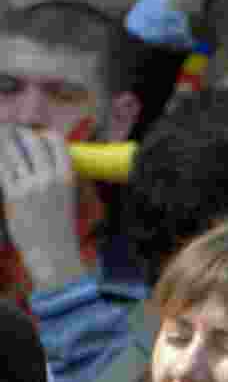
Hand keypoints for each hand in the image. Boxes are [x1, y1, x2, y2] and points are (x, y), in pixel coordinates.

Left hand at [0, 127, 84, 290]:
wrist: (52, 251)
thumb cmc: (59, 226)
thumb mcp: (67, 196)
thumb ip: (56, 176)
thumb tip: (39, 160)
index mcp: (67, 176)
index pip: (56, 143)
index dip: (44, 134)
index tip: (36, 134)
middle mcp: (49, 177)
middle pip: (32, 144)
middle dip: (19, 134)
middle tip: (11, 130)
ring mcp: (30, 186)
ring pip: (13, 154)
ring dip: (5, 143)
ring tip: (1, 138)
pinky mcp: (13, 195)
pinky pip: (3, 170)